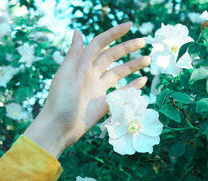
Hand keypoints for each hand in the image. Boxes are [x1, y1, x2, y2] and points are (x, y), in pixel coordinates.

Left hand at [24, 23, 150, 157]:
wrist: (60, 127)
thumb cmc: (60, 101)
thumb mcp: (66, 75)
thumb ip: (74, 54)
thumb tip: (77, 31)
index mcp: (81, 65)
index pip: (100, 44)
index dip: (113, 34)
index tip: (129, 26)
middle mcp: (91, 74)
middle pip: (112, 56)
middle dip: (127, 48)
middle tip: (144, 42)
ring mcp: (99, 89)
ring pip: (119, 73)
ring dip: (133, 66)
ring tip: (147, 59)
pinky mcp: (105, 103)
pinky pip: (121, 92)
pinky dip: (132, 86)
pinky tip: (143, 80)